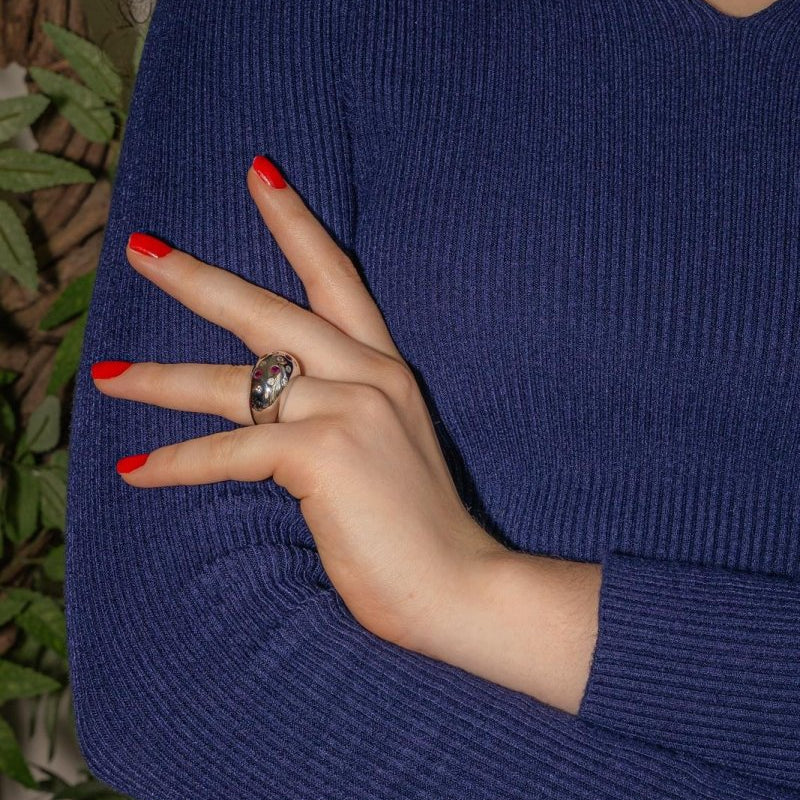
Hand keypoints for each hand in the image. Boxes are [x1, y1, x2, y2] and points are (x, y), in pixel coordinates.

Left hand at [91, 155, 506, 648]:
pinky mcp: (325, 455)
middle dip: (199, 278)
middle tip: (142, 249)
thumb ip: (335, 414)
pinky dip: (180, 463)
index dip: (296, 223)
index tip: (260, 173)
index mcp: (386, 369)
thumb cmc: (417, 527)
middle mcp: (369, 376)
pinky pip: (232, 450)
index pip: (336, 277)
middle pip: (269, 311)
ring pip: (235, 381)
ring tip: (106, 374)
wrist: (459, 586)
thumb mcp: (382, 449)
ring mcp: (348, 410)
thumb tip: (269, 411)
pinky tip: (139, 470)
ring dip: (162, 378)